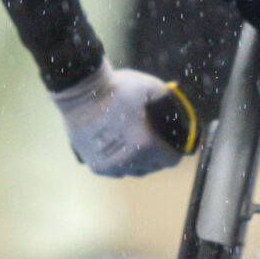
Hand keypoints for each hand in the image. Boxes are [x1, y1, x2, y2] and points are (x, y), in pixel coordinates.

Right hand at [50, 60, 182, 176]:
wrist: (80, 91)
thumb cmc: (116, 88)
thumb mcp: (150, 87)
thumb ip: (169, 98)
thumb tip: (179, 101)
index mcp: (146, 144)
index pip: (170, 160)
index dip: (174, 151)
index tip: (172, 144)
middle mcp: (129, 160)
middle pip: (152, 167)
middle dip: (157, 156)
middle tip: (155, 141)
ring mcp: (112, 166)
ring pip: (134, 171)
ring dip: (139, 161)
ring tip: (137, 144)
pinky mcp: (97, 166)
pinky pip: (117, 170)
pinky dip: (121, 162)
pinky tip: (121, 149)